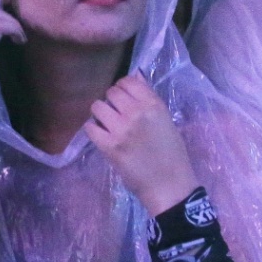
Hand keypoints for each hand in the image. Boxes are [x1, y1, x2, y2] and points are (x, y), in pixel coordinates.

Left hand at [84, 75, 197, 214]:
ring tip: (107, 124)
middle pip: (111, 92)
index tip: (124, 98)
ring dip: (101, 114)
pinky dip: (93, 130)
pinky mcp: (109, 146)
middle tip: (116, 114)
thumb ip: (149, 98)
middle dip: (111, 101)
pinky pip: (90, 127)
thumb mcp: (166, 120)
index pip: (128, 81)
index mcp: (153, 105)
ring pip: (97, 106)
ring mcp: (121, 129)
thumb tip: (135, 75)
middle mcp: (136, 113)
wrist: (169, 185)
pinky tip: (101, 136)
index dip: (123, 87)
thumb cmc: (172, 154)